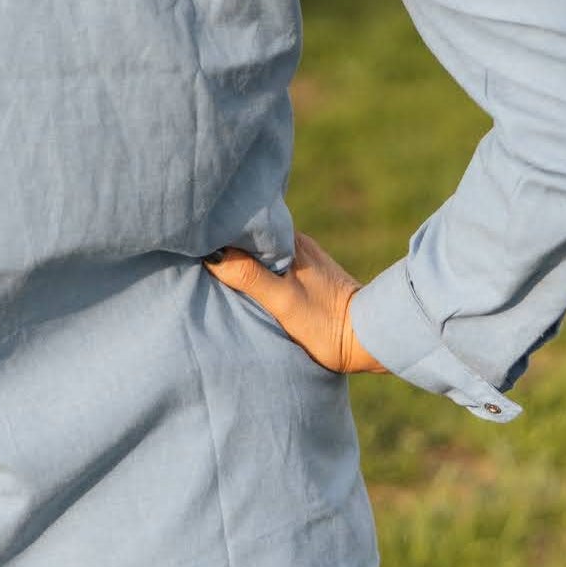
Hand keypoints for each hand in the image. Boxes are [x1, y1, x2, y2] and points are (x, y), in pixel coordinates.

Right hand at [203, 230, 389, 375]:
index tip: (194, 234)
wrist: (370, 339)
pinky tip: (245, 280)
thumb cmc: (325, 322)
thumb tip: (213, 254)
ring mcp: (304, 259)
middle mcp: (296, 244)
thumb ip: (249, 276)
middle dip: (227, 241)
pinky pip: (273, 263)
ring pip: (262, 251)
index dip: (220, 230)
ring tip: (214, 264)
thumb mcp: (283, 301)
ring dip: (242, 256)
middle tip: (195, 249)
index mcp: (289, 242)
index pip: (245, 227)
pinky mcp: (309, 275)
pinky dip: (257, 268)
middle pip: (252, 237)